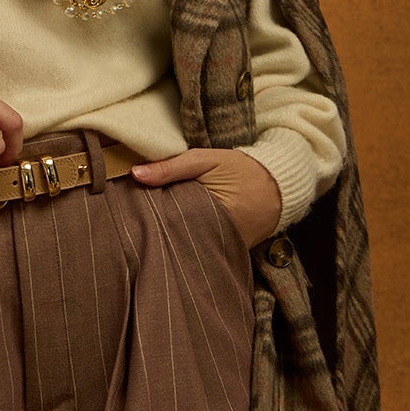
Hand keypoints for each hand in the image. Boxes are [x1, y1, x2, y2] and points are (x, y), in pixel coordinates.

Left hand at [131, 147, 281, 248]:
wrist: (279, 185)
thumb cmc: (241, 169)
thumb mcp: (206, 160)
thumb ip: (171, 167)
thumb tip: (135, 174)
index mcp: (206, 213)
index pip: (165, 221)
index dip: (147, 215)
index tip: (130, 209)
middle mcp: (214, 237)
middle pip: (173, 236)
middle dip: (156, 228)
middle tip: (136, 219)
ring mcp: (221, 247)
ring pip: (185, 244)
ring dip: (171, 235)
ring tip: (151, 225)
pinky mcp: (226, 250)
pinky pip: (200, 246)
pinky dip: (188, 238)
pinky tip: (177, 230)